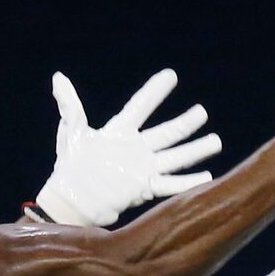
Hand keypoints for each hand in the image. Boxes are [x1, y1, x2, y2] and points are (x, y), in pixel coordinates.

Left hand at [35, 70, 221, 227]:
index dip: (155, 92)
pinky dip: (188, 182)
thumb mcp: (72, 133)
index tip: (171, 76)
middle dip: (186, 123)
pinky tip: (207, 176)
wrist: (72, 200)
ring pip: (175, 157)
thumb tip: (58, 79)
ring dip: (195, 150)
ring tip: (215, 141)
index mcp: (120, 132)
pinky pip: (170, 185)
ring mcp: (142, 169)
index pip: (141, 107)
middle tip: (202, 112)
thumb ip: (70, 106)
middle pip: (166, 133)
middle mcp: (136, 149)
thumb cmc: (71, 167)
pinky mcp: (144, 189)